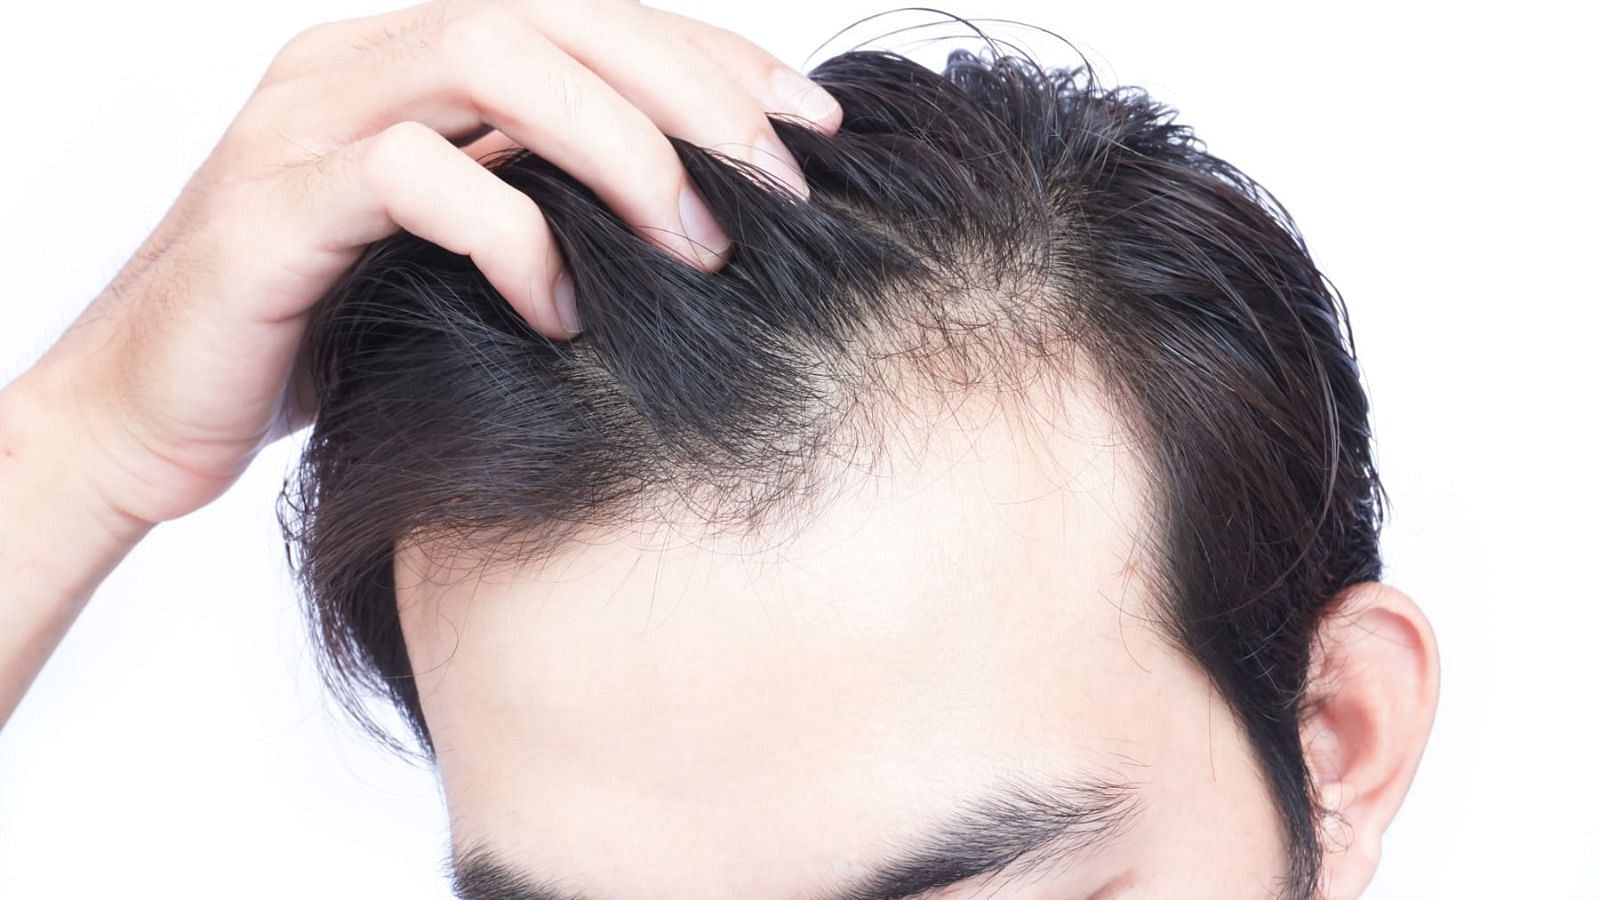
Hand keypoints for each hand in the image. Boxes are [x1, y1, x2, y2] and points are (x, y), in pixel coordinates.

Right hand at [21, 0, 841, 530]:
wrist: (148, 410)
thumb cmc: (318, 337)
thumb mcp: (456, 259)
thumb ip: (543, 205)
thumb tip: (703, 218)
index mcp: (413, 65)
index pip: (588, 16)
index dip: (711, 57)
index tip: (810, 127)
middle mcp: (360, 64)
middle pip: (554, 14)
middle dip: (689, 90)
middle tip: (779, 183)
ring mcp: (308, 122)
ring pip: (485, 58)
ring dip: (618, 147)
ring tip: (696, 248)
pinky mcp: (271, 205)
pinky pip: (410, 178)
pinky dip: (510, 235)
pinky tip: (559, 312)